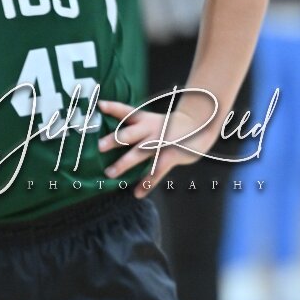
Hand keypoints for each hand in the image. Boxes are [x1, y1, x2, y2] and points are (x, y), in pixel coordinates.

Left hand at [98, 98, 215, 197]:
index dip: (113, 108)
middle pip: (130, 133)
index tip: (100, 106)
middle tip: (100, 146)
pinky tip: (137, 193)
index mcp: (144, 120)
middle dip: (114, 139)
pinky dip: (147, 183)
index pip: (126, 111)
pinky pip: (157, 171)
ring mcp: (161, 142)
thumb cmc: (170, 126)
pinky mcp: (172, 155)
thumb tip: (112, 140)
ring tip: (110, 173)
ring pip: (140, 153)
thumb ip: (135, 128)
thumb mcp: (152, 120)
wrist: (200, 125)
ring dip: (124, 163)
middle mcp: (150, 129)